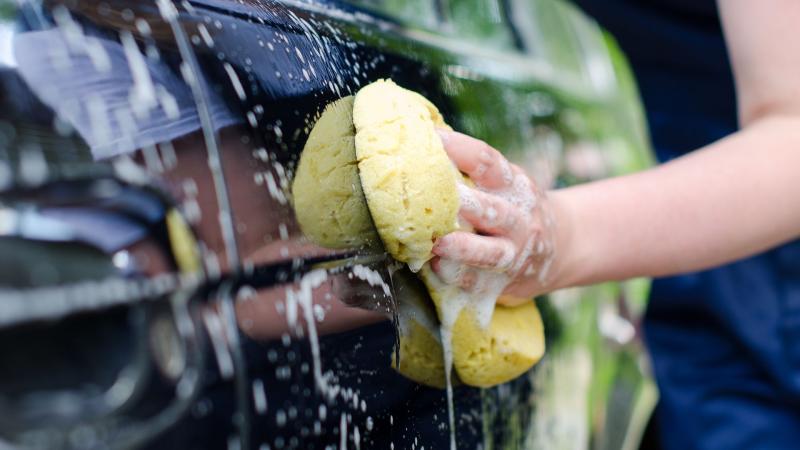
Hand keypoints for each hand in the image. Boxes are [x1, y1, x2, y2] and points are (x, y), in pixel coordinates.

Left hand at [431, 130, 558, 303]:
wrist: (563, 247)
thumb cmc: (516, 208)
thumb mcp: (506, 183)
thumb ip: (474, 170)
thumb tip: (424, 138)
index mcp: (513, 185)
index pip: (488, 163)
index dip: (460, 149)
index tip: (433, 139)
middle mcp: (518, 217)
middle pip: (492, 210)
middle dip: (465, 204)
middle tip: (435, 198)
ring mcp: (514, 252)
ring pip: (491, 251)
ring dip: (464, 247)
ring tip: (439, 244)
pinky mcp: (505, 281)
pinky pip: (481, 282)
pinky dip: (460, 277)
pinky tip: (438, 270)